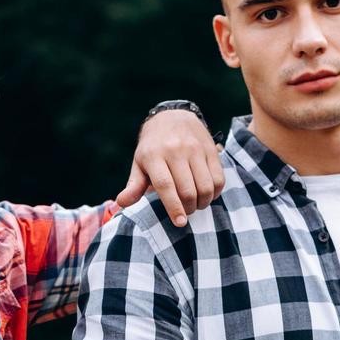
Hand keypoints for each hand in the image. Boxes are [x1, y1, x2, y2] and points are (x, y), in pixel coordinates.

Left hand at [116, 108, 224, 226]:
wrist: (173, 117)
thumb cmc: (153, 147)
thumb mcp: (140, 163)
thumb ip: (133, 185)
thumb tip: (121, 203)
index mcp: (154, 156)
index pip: (166, 186)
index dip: (174, 207)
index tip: (180, 222)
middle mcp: (175, 150)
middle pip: (187, 190)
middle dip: (189, 208)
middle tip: (185, 212)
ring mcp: (195, 149)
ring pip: (205, 186)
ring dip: (203, 202)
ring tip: (196, 204)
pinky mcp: (210, 149)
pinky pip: (218, 178)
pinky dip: (215, 192)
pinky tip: (207, 193)